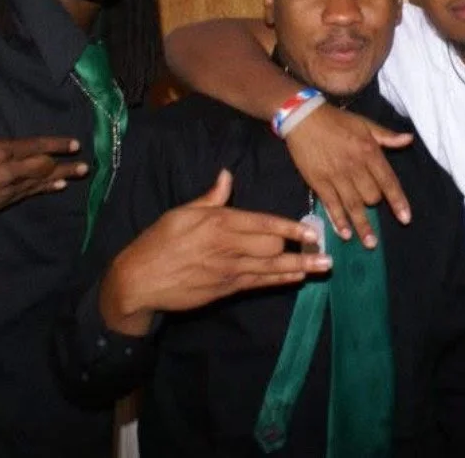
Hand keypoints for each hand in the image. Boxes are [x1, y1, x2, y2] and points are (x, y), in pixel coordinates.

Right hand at [0, 137, 87, 230]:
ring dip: (61, 177)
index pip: (35, 146)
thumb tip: (14, 147)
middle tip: (85, 164)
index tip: (74, 145)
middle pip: (43, 165)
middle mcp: (5, 171)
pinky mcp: (0, 206)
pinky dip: (45, 189)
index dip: (57, 145)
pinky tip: (58, 186)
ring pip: (39, 181)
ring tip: (80, 173)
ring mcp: (5, 191)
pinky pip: (28, 195)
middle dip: (64, 163)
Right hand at [98, 170, 330, 334]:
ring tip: (325, 266)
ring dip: (301, 267)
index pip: (263, 224)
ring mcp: (229, 271)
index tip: (311, 231)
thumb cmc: (158, 242)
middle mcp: (228, 247)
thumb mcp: (181, 213)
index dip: (291, 227)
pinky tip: (297, 277)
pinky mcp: (226, 289)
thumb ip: (210, 197)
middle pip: (274, 246)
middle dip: (299, 246)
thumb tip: (227, 175)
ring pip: (272, 268)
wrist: (139, 281)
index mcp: (218, 223)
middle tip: (323, 247)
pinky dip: (281, 279)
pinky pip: (260, 283)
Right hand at [285, 104, 413, 247]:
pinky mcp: (319, 182)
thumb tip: (409, 139)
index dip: (398, 202)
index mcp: (369, 151)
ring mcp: (336, 176)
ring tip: (369, 243)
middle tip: (373, 208)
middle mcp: (355, 166)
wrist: (303, 118)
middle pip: (372, 196)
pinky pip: (332, 205)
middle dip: (375, 205)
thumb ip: (387, 136)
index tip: (406, 219)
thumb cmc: (337, 121)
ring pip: (354, 206)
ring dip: (362, 226)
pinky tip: (344, 234)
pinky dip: (339, 221)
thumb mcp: (365, 123)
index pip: (388, 181)